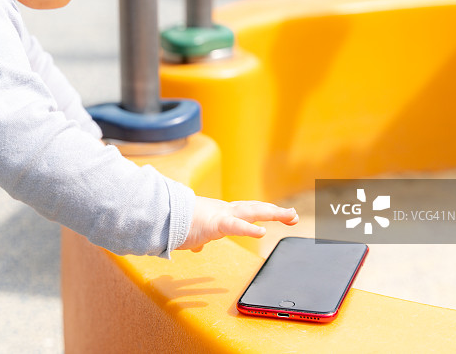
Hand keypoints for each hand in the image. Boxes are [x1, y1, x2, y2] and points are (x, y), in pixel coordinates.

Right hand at [177, 196, 298, 252]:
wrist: (161, 216)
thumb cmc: (175, 223)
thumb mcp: (192, 232)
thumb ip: (198, 239)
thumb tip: (198, 247)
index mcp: (221, 213)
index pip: (248, 211)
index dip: (265, 212)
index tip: (283, 215)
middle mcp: (224, 210)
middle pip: (255, 208)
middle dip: (276, 212)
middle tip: (294, 215)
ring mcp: (220, 214)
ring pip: (251, 211)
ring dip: (271, 213)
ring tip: (288, 216)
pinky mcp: (213, 223)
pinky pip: (234, 226)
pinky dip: (248, 229)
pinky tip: (261, 233)